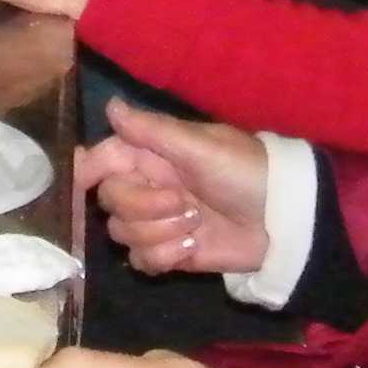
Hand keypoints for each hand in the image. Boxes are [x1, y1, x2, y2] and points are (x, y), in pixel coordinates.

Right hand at [79, 98, 269, 276]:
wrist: (283, 220)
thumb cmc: (245, 172)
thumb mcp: (201, 147)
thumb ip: (151, 130)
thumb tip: (109, 106)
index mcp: (150, 154)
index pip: (100, 160)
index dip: (87, 172)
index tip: (84, 183)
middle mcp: (148, 185)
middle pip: (109, 202)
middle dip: (143, 206)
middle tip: (182, 203)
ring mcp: (158, 221)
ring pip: (122, 234)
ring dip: (158, 233)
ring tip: (195, 226)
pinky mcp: (170, 252)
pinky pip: (141, 260)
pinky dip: (163, 257)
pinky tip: (190, 250)